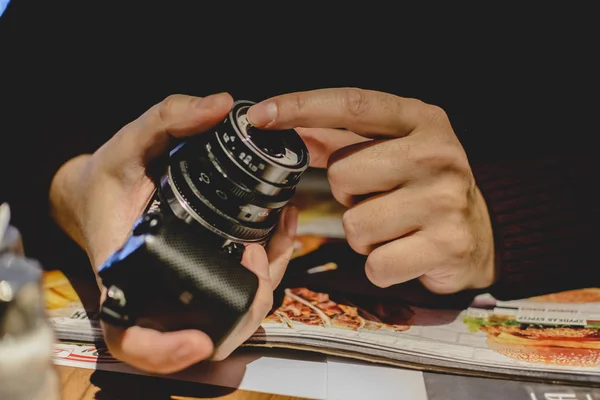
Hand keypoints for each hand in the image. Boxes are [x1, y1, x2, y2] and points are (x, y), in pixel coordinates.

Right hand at [49, 93, 297, 373]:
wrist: (102, 192)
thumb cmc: (107, 180)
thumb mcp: (127, 143)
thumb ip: (167, 119)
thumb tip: (220, 105)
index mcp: (126, 275)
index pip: (134, 337)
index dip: (164, 351)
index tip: (200, 338)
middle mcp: (157, 290)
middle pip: (204, 328)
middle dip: (245, 302)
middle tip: (257, 254)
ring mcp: (184, 284)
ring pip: (233, 308)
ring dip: (266, 278)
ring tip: (279, 230)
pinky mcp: (204, 272)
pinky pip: (242, 281)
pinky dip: (269, 260)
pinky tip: (282, 227)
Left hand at [247, 88, 494, 294]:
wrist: (480, 234)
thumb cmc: (424, 186)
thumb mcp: (392, 150)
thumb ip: (339, 139)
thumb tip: (283, 126)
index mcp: (422, 120)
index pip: (352, 104)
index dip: (301, 106)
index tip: (260, 115)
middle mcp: (438, 154)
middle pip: (343, 173)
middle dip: (347, 194)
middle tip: (375, 197)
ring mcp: (445, 201)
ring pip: (355, 226)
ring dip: (363, 234)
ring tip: (393, 226)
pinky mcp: (447, 246)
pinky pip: (375, 264)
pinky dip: (379, 265)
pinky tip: (403, 252)